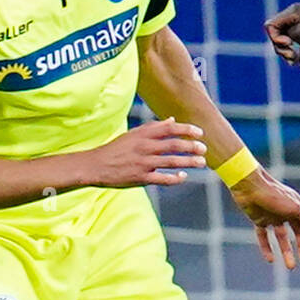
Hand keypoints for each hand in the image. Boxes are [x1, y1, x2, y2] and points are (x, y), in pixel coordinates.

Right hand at [87, 118, 205, 186]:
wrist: (95, 165)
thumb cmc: (116, 149)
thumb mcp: (133, 134)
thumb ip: (153, 127)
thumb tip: (172, 120)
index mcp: (143, 135)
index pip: (169, 128)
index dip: (186, 129)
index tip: (200, 132)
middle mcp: (144, 147)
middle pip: (174, 145)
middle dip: (192, 146)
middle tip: (203, 149)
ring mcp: (143, 163)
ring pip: (171, 161)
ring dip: (189, 162)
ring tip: (201, 162)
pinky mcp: (140, 178)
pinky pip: (162, 178)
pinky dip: (175, 178)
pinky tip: (183, 176)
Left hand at [230, 167, 299, 268]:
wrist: (249, 186)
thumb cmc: (274, 194)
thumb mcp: (295, 207)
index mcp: (298, 208)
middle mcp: (287, 212)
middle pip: (297, 233)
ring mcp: (273, 216)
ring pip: (282, 237)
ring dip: (286, 251)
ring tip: (290, 266)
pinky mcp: (259, 220)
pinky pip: (264, 237)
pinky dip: (267, 248)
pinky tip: (271, 260)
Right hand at [265, 3, 299, 70]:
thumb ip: (289, 34)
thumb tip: (281, 39)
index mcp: (293, 13)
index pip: (271, 26)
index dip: (275, 38)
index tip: (288, 44)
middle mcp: (296, 18)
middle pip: (278, 36)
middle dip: (281, 49)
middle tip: (291, 57)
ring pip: (289, 44)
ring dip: (290, 55)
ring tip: (296, 63)